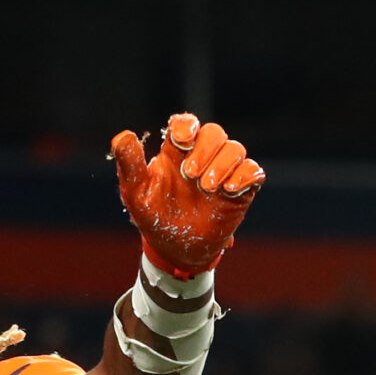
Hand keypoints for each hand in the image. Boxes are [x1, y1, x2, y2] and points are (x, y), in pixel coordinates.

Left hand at [110, 114, 263, 277]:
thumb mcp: (136, 192)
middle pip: (214, 132)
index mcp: (176, 151)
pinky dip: (245, 175)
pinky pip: (253, 171)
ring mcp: (223, 172)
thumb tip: (122, 137)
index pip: (186, 123)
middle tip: (190, 175)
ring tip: (208, 187)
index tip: (181, 141)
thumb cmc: (153, 217)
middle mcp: (202, 157)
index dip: (187, 126)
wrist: (174, 250)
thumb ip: (130, 164)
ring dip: (223, 164)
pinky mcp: (240, 191)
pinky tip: (229, 190)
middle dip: (206, 149)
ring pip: (235, 149)